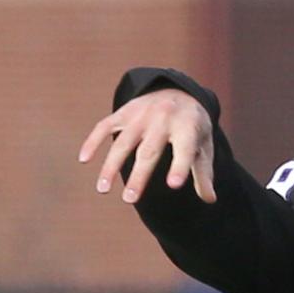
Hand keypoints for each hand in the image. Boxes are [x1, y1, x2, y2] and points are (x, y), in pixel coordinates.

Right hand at [79, 88, 215, 205]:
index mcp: (187, 127)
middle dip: (138, 176)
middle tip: (129, 200)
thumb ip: (204, 173)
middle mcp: (163, 118)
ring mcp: (141, 114)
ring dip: (110, 166)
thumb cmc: (193, 128)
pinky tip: (84, 159)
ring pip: (123, 142)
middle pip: (149, 151)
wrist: (179, 92)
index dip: (180, 166)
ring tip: (102, 190)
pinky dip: (93, 141)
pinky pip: (104, 126)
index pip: (185, 149)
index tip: (173, 185)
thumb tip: (210, 200)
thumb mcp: (203, 146)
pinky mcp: (124, 112)